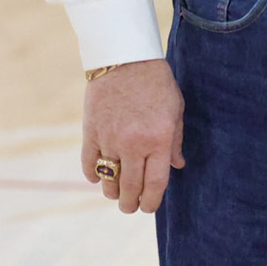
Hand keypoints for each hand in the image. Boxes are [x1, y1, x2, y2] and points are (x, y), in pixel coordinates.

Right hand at [81, 59, 184, 214]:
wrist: (126, 60)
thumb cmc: (156, 84)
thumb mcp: (175, 110)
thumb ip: (175, 141)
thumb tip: (177, 166)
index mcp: (159, 139)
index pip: (155, 183)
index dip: (152, 201)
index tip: (148, 207)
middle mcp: (134, 144)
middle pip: (130, 187)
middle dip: (130, 203)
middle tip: (130, 207)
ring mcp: (110, 140)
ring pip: (108, 180)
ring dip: (112, 192)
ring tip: (116, 195)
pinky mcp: (91, 133)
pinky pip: (89, 164)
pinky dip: (93, 175)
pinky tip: (98, 178)